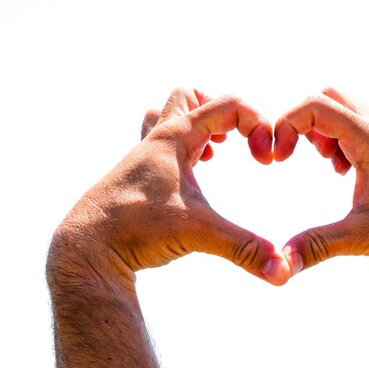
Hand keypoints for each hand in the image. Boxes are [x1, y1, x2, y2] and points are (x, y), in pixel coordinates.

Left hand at [56, 88, 290, 285]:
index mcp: (175, 137)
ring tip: (211, 154)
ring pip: (167, 115)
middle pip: (188, 95)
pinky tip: (191, 177)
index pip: (228, 104)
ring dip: (194, 125)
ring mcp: (143, 156)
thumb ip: (244, 249)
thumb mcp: (199, 234)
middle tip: (234, 142)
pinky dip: (180, 149)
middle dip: (219, 111)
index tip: (267, 160)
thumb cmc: (134, 230)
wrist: (86, 247)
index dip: (258, 124)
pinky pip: (159, 144)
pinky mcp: (136, 176)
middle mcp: (156, 140)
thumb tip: (283, 272)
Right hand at [274, 88, 368, 273]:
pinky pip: (360, 129)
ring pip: (348, 111)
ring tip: (326, 164)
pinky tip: (345, 173)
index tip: (279, 157)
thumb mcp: (365, 237)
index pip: (316, 106)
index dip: (286, 124)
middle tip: (297, 154)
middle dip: (304, 121)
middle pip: (331, 97)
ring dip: (324, 130)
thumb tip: (279, 262)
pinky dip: (341, 141)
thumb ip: (317, 246)